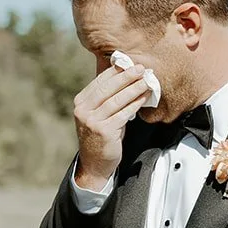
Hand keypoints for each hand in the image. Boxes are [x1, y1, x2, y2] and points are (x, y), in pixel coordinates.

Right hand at [72, 64, 152, 189]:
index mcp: (80, 102)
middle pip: (107, 88)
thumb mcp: (98, 115)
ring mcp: (91, 121)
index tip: (130, 64)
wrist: (94, 163)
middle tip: (141, 68)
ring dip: (134, 89)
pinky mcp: (103, 131)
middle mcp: (83, 110)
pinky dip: (135, 104)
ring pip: (116, 100)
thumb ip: (107, 99)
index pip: (100, 82)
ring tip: (147, 81)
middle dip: (126, 77)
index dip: (116, 72)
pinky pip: (123, 114)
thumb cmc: (100, 136)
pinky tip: (144, 98)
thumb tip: (127, 78)